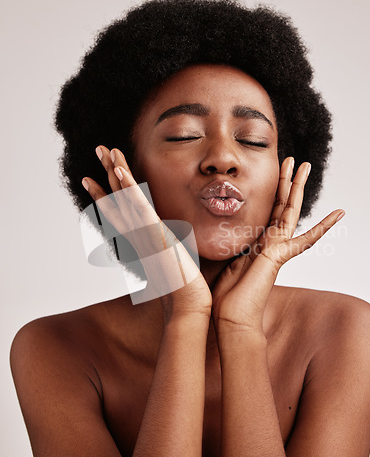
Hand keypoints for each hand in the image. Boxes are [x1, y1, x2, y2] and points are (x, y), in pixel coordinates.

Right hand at [82, 146, 211, 324]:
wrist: (187, 307)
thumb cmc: (186, 289)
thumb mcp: (176, 261)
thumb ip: (174, 246)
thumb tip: (181, 239)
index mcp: (142, 239)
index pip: (120, 211)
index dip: (106, 192)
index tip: (95, 176)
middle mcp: (138, 235)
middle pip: (117, 198)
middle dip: (107, 173)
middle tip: (99, 150)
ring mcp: (144, 234)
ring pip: (124, 198)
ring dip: (114, 172)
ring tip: (106, 149)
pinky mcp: (154, 235)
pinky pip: (138, 207)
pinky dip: (128, 189)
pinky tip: (120, 171)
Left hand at [211, 157, 344, 335]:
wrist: (228, 316)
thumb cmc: (222, 292)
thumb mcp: (219, 256)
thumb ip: (222, 240)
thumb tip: (204, 226)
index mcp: (256, 241)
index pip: (267, 209)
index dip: (272, 190)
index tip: (276, 172)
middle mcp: (269, 242)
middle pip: (281, 204)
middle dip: (286, 180)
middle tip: (293, 159)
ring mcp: (277, 248)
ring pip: (290, 210)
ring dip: (297, 187)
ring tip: (305, 166)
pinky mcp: (280, 256)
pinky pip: (306, 239)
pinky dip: (324, 226)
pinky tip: (339, 213)